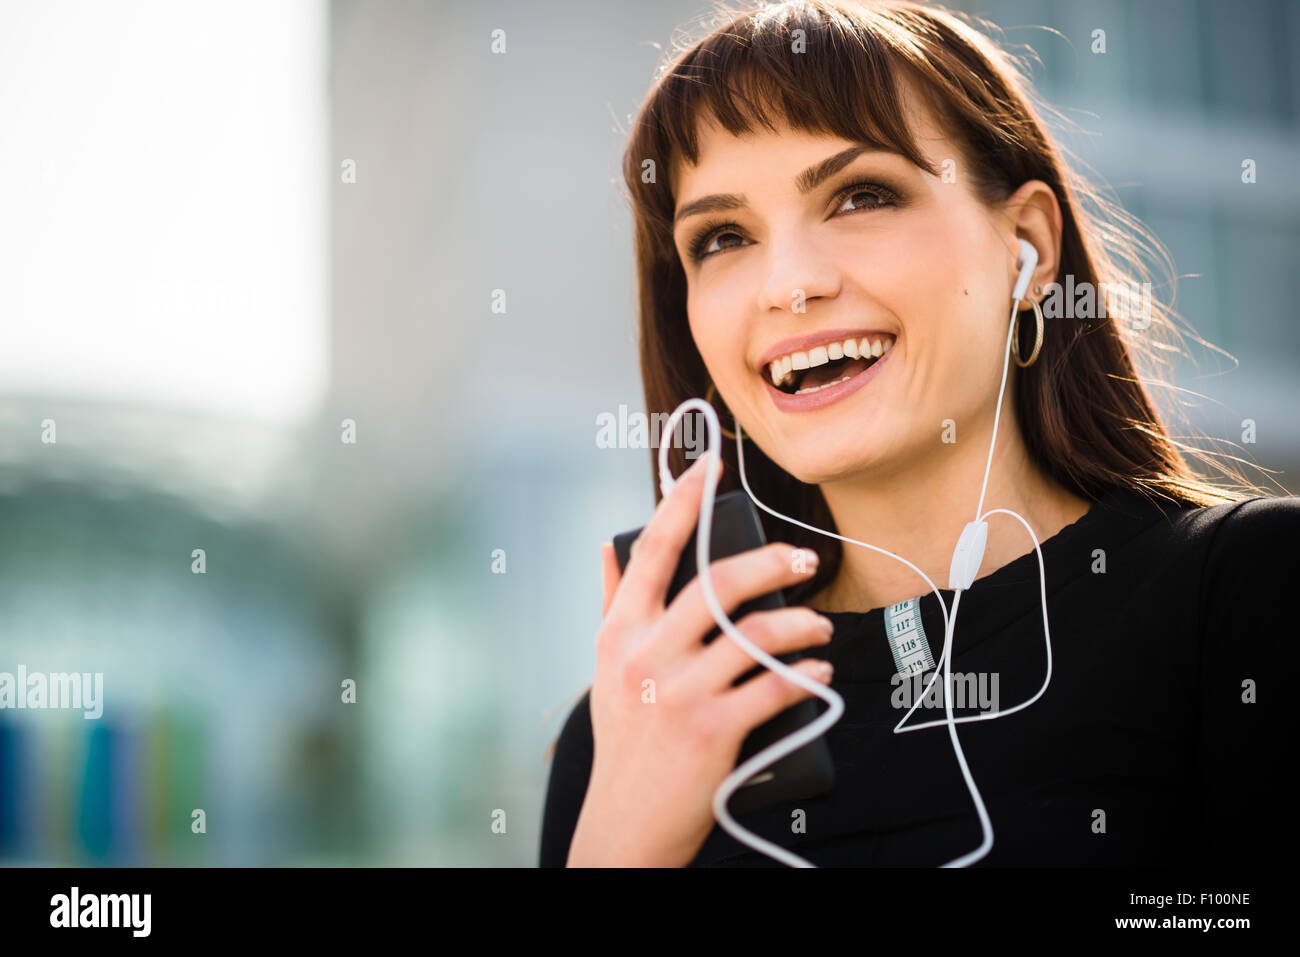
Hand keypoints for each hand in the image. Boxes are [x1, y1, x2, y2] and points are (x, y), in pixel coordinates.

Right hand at [568, 454, 833, 866]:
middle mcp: (646, 655)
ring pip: (758, 635)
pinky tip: (819, 670)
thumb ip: (612, 602)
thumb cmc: (624, 738)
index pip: (652, 552)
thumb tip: (610, 544)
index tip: (711, 464)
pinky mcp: (714, 732)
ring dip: (802, 624)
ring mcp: (680, 694)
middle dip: (772, 563)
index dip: (683, 503)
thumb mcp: (605, 667)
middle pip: (720, 585)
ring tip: (821, 627)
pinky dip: (806, 674)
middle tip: (804, 560)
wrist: (626, 822)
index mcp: (620, 632)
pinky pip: (775, 686)